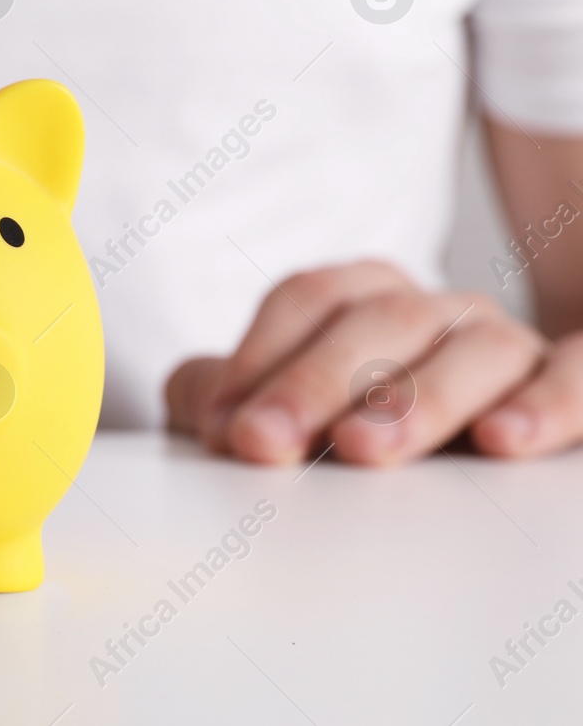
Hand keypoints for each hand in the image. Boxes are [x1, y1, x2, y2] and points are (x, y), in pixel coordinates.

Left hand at [165, 259, 582, 463]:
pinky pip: (579, 376)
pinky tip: (506, 439)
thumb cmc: (358, 423)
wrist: (477, 441)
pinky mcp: (567, 386)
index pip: (307, 300)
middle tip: (262, 443)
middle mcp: (437, 309)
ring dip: (414, 400)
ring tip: (363, 448)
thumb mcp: (285, 407)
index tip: (221, 426)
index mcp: (364, 296)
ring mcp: (506, 345)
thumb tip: (199, 410)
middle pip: (377, 323)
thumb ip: (223, 398)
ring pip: (472, 352)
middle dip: (311, 384)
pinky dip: (548, 403)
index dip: (258, 358)